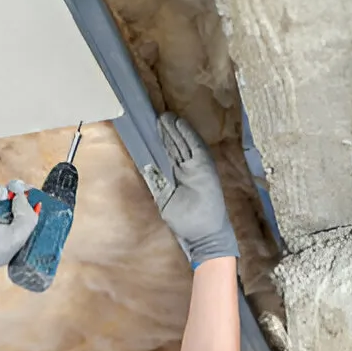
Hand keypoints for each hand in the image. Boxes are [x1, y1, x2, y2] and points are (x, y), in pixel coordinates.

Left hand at [143, 114, 238, 265]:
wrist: (204, 234)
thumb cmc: (187, 222)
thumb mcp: (166, 200)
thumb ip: (158, 184)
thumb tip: (147, 170)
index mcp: (180, 176)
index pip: (170, 154)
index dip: (164, 141)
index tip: (155, 127)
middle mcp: (189, 170)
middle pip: (176, 147)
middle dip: (167, 132)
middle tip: (159, 117)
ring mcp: (197, 169)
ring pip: (183, 144)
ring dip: (175, 130)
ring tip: (166, 116)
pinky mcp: (204, 169)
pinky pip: (195, 148)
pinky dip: (188, 135)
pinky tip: (180, 124)